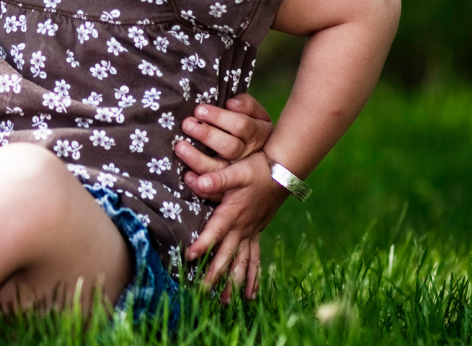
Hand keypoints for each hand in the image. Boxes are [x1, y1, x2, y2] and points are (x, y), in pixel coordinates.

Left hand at [173, 94, 273, 200]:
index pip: (241, 125)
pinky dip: (200, 184)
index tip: (199, 109)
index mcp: (257, 135)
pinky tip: (188, 176)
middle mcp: (249, 156)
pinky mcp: (231, 191)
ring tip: (180, 147)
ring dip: (198, 160)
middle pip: (230, 147)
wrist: (274, 173)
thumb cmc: (257, 134)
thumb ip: (247, 105)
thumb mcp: (259, 117)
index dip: (219, 116)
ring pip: (220, 168)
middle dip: (207, 134)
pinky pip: (217, 192)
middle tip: (187, 123)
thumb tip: (231, 103)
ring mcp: (239, 174)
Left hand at [183, 151, 287, 300]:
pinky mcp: (257, 233)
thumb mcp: (236, 170)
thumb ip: (216, 178)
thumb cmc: (257, 169)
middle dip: (215, 274)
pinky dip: (253, 277)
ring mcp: (251, 232)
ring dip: (234, 282)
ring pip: (242, 262)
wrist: (282, 172)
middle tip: (202, 291)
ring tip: (225, 302)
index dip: (202, 244)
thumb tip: (196, 180)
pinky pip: (255, 259)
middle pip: (227, 255)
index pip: (215, 231)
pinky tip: (251, 295)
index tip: (188, 257)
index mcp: (234, 213)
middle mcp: (243, 227)